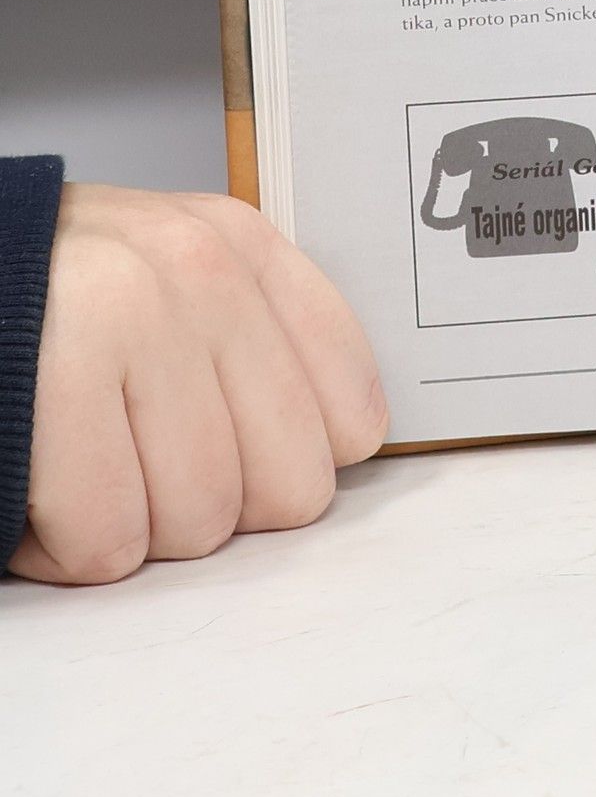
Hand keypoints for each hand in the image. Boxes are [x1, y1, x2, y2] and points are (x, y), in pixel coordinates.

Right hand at [10, 185, 386, 584]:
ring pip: (200, 520)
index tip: (242, 471)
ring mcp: (132, 318)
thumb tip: (337, 450)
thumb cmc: (45, 298)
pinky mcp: (55, 377)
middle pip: (288, 487)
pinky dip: (66, 548)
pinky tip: (43, 494)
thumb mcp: (169, 278)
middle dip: (217, 511)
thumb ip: (259, 345)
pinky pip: (107, 539)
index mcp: (243, 248)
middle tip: (148, 478)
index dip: (292, 470)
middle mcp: (203, 272)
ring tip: (87, 473)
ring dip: (134, 529)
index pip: (352, 415)